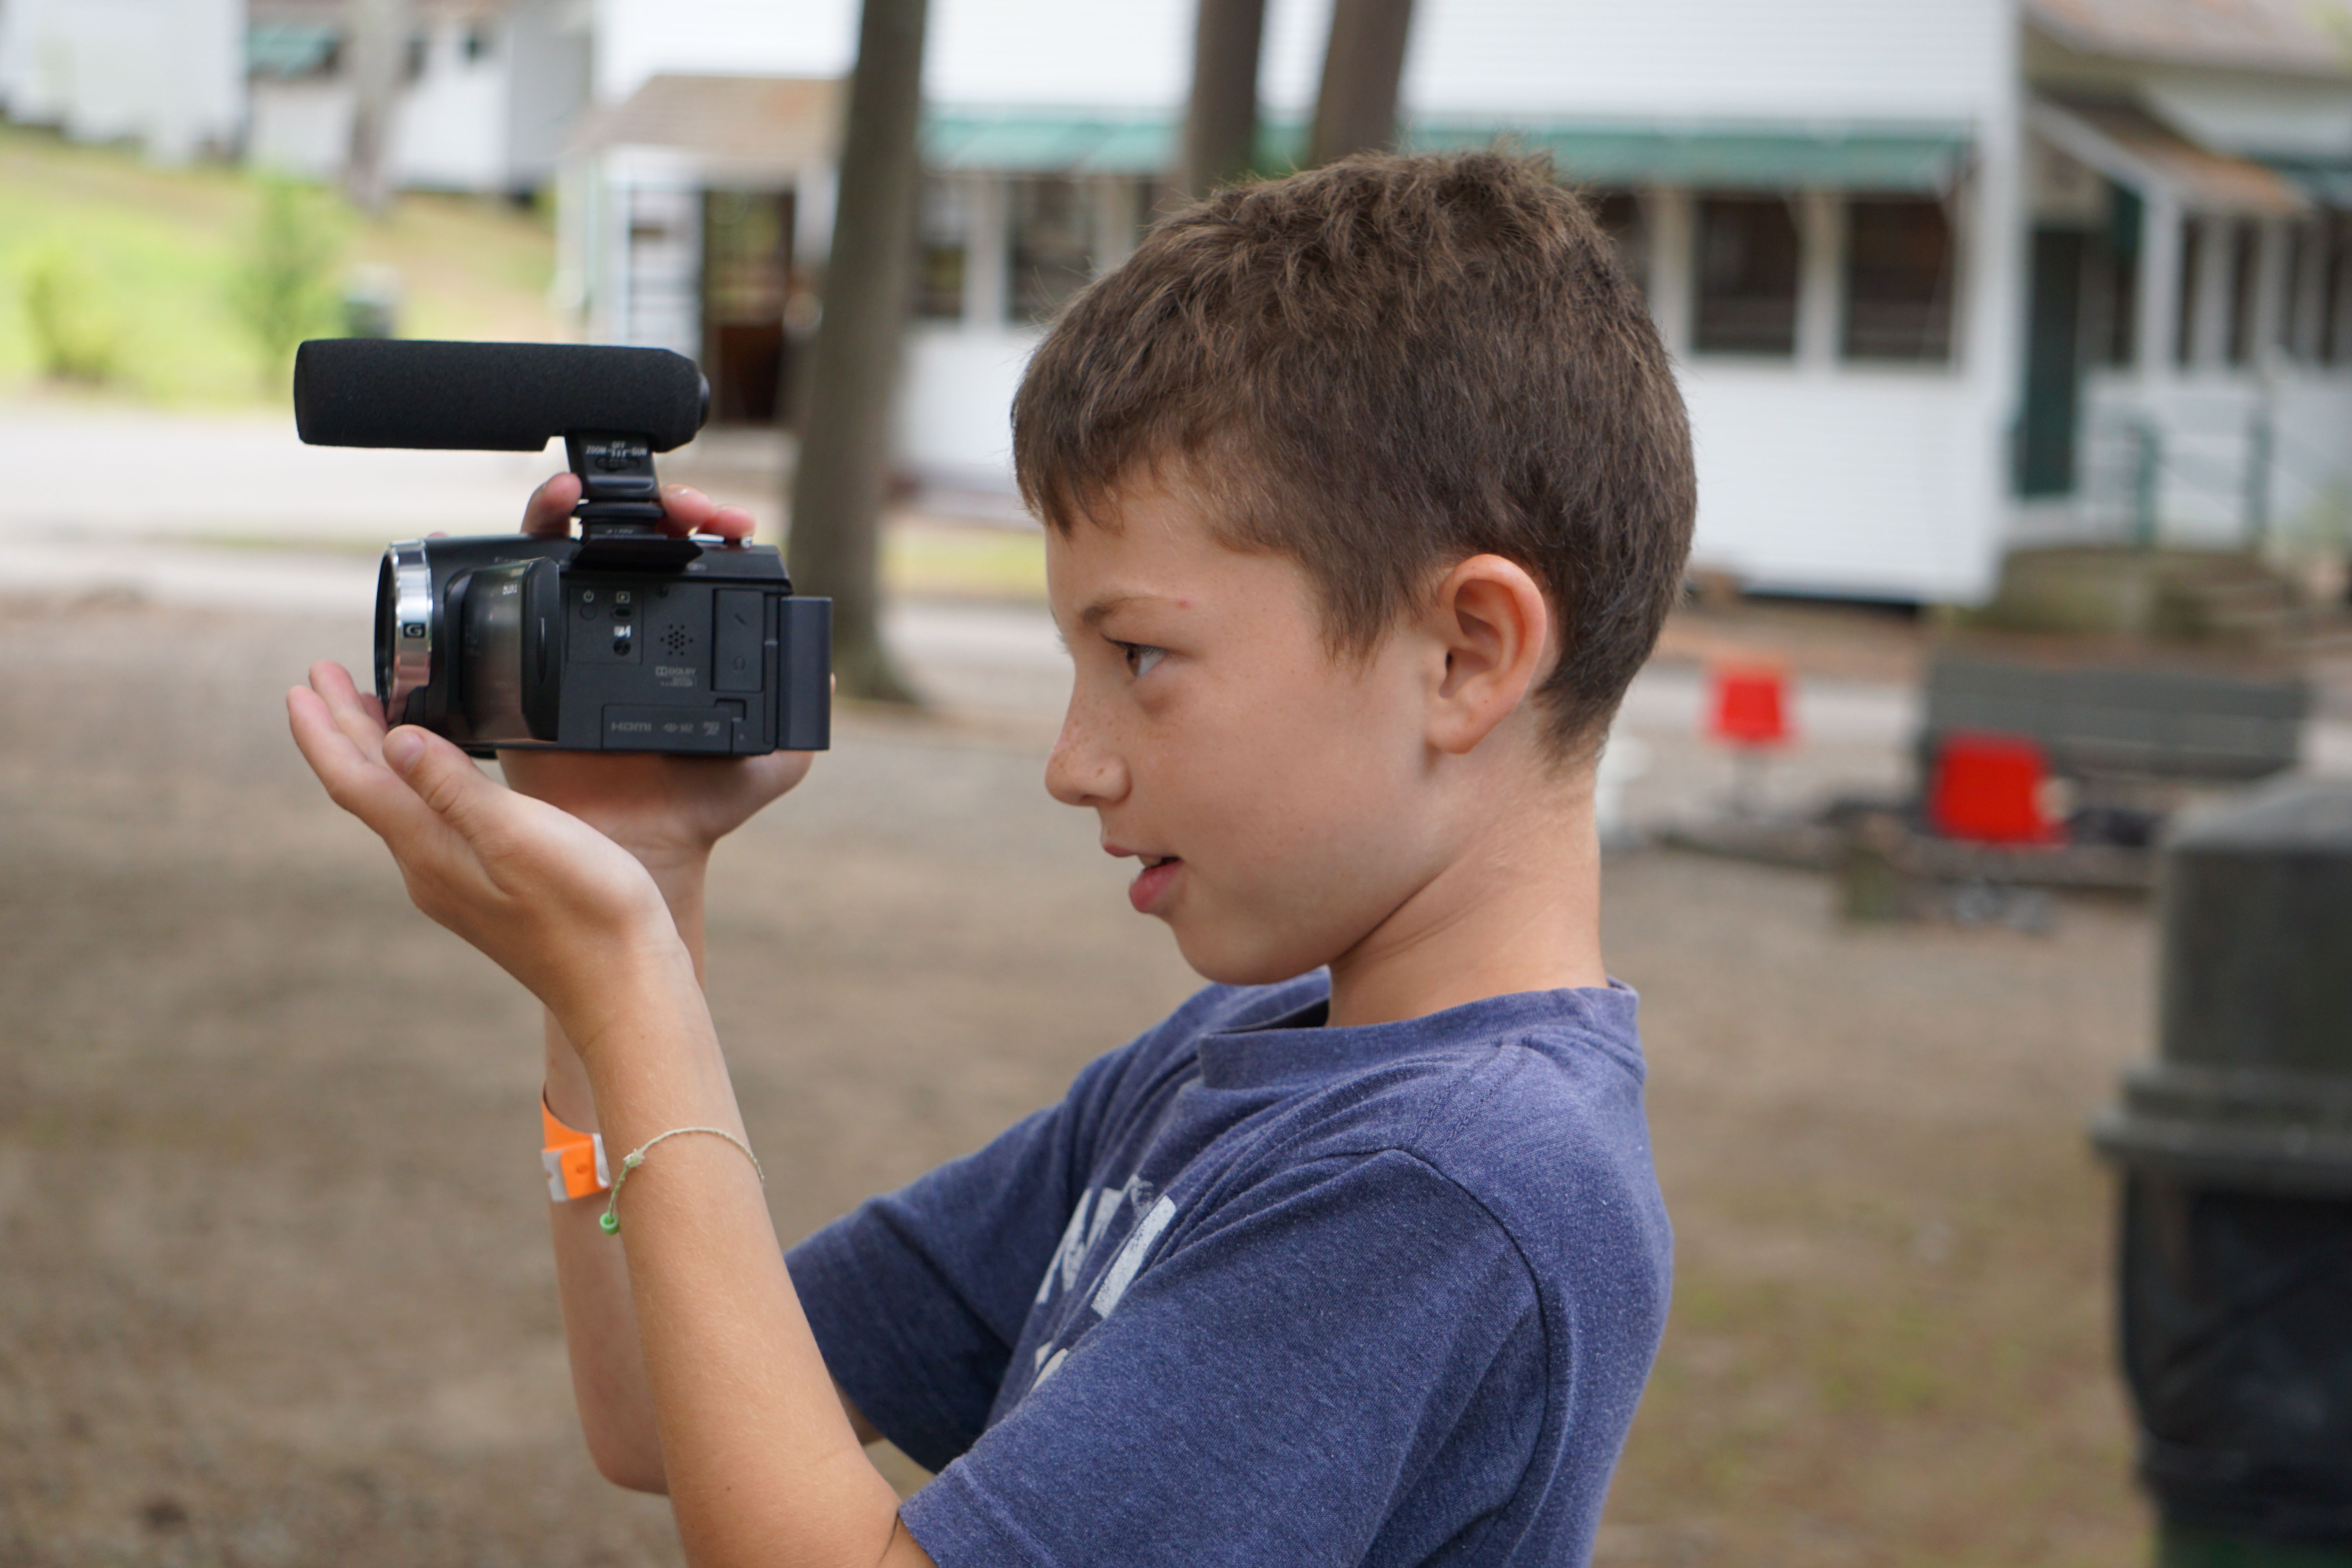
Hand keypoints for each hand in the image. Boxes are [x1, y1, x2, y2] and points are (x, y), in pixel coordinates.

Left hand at [287, 662, 688, 1045]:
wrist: (623, 983)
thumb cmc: (586, 911)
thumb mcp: (519, 835)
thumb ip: (454, 788)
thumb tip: (397, 741)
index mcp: (431, 849)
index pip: (355, 781)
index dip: (324, 730)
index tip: (302, 686)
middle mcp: (430, 869)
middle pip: (368, 789)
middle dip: (343, 730)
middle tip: (321, 681)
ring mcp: (454, 884)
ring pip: (397, 806)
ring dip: (376, 756)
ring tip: (367, 715)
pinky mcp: (484, 891)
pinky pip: (428, 824)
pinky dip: (415, 784)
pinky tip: (432, 777)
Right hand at [497, 474, 814, 870]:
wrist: (643, 845)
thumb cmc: (703, 804)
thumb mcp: (776, 757)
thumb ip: (802, 711)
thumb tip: (825, 671)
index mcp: (680, 639)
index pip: (692, 560)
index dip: (710, 528)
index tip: (730, 525)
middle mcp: (627, 627)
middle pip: (634, 538)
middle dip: (656, 504)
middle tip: (682, 510)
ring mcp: (576, 634)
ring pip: (575, 545)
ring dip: (584, 503)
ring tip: (597, 491)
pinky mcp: (530, 651)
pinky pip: (516, 582)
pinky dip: (525, 535)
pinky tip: (551, 516)